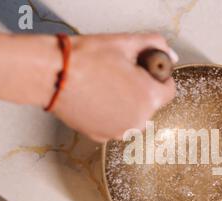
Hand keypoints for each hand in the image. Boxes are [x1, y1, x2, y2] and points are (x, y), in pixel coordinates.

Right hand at [52, 33, 177, 141]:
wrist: (52, 75)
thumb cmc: (87, 59)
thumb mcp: (127, 42)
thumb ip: (156, 46)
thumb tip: (169, 56)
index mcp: (150, 98)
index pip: (169, 90)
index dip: (159, 77)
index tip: (145, 70)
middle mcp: (138, 121)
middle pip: (150, 104)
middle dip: (141, 90)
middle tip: (120, 74)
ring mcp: (118, 131)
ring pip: (131, 115)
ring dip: (125, 103)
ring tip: (105, 85)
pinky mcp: (100, 137)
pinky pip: (114, 124)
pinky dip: (108, 114)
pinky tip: (95, 98)